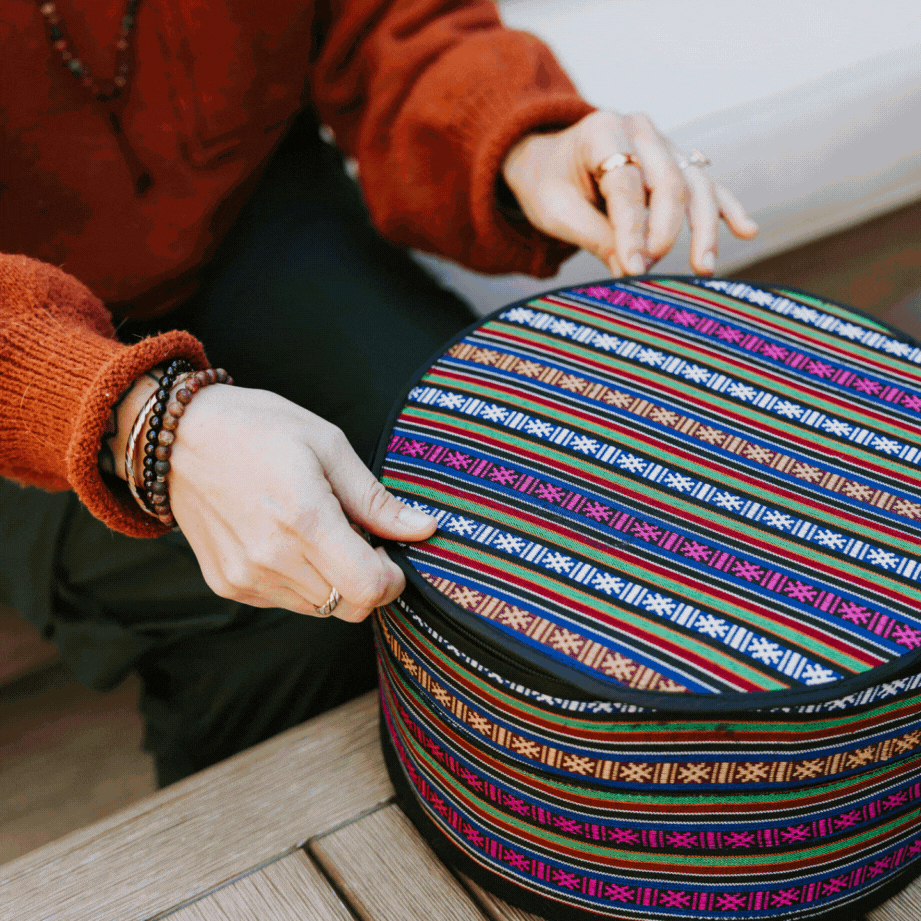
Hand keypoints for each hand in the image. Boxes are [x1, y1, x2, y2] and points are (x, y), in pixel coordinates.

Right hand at [160, 384, 436, 621]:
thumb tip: (424, 529)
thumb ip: (376, 499)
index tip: (385, 550)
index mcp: (304, 520)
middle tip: (352, 535)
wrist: (178, 437)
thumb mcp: (327, 445)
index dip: (392, 578)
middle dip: (366, 578)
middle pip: (350, 607)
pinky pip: (286, 602)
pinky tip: (286, 540)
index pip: (370, 590)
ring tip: (314, 531)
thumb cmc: (257, 428)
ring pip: (320, 609)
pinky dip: (301, 581)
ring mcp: (246, 577)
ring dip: (333, 581)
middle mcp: (272, 559)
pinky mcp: (228, 585)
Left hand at [501, 110, 757, 276]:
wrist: (548, 161)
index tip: (633, 269)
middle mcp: (639, 131)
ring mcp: (663, 144)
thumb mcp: (555, 210)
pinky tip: (747, 231)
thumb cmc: (548, 184)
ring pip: (695, 184)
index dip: (631, 229)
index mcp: (602, 131)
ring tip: (704, 267)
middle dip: (666, 230)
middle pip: (668, 181)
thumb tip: (632, 272)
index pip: (626, 184)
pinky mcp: (676, 164)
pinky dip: (727, 208)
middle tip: (653, 267)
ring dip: (705, 228)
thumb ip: (594, 237)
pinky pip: (707, 185)